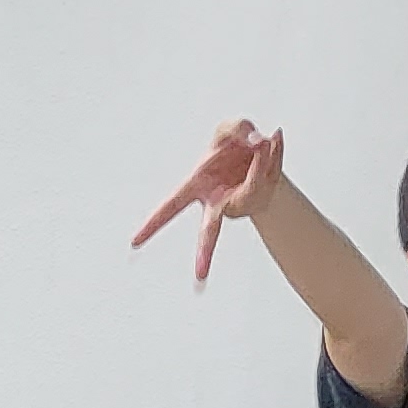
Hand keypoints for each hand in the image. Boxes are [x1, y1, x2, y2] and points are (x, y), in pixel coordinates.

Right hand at [132, 119, 285, 285]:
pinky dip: (273, 149)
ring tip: (262, 142)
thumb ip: (238, 128)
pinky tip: (272, 140)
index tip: (134, 243)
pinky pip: (269, 167)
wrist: (264, 153)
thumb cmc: (235, 145)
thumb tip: (257, 143)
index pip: (170, 207)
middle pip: (209, 230)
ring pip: (252, 189)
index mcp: (197, 185)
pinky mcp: (264, 194)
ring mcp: (242, 201)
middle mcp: (217, 201)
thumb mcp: (230, 128)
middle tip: (199, 279)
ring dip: (259, 165)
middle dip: (204, 252)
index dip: (152, 225)